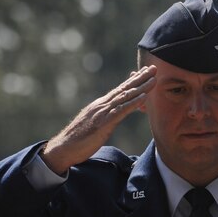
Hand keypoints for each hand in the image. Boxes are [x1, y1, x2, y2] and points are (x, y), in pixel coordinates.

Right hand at [41, 65, 156, 174]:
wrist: (63, 149)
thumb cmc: (79, 140)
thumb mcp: (96, 125)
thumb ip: (105, 118)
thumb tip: (114, 115)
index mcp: (100, 105)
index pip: (119, 90)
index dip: (133, 81)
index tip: (145, 72)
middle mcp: (102, 105)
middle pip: (124, 89)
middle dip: (140, 78)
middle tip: (154, 68)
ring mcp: (102, 112)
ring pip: (125, 96)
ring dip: (141, 87)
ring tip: (154, 78)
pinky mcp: (103, 123)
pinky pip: (121, 111)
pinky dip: (133, 102)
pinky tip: (143, 96)